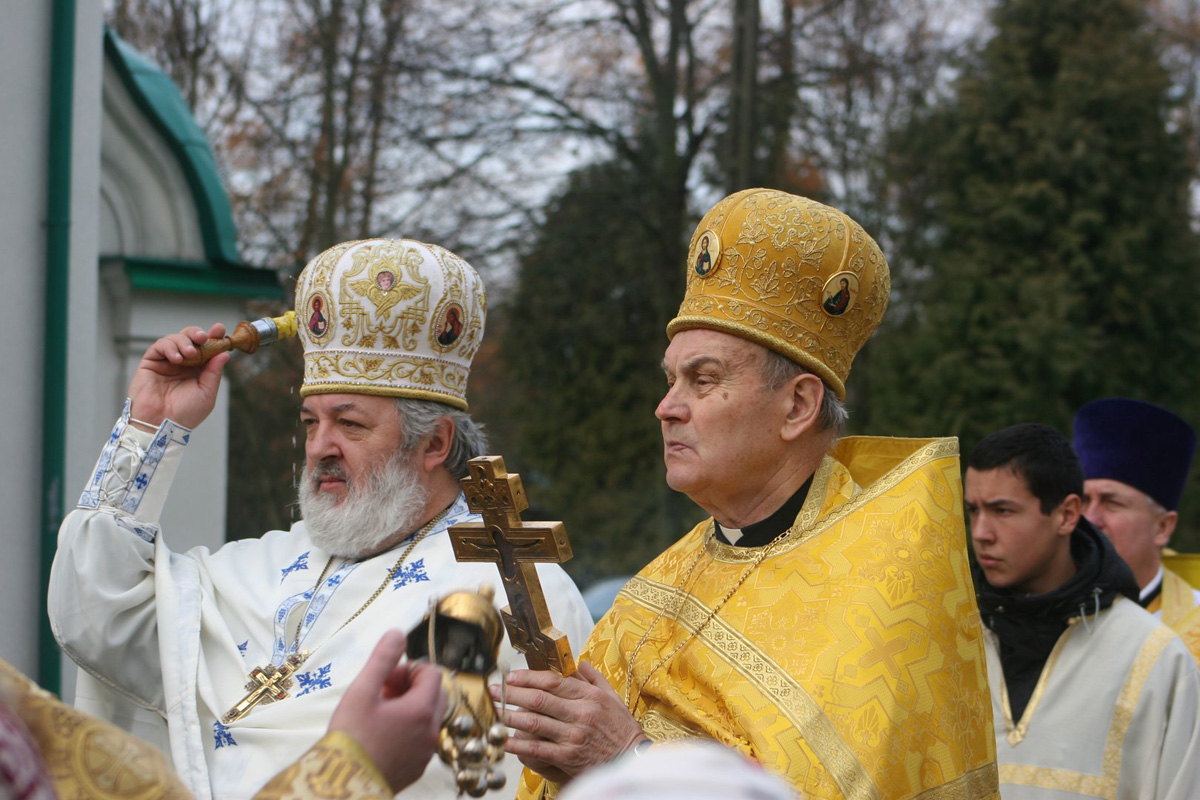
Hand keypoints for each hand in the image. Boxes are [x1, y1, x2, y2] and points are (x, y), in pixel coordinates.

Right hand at [127, 324, 228, 429]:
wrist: (162, 424)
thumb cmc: (185, 413)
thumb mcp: (207, 393)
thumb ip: (214, 372)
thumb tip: (225, 353)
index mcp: (198, 370)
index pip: (207, 348)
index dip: (213, 337)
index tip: (219, 330)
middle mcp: (183, 363)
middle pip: (190, 338)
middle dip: (198, 334)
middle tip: (203, 337)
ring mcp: (166, 362)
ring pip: (175, 338)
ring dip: (184, 341)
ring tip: (189, 353)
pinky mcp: (151, 362)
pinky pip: (160, 346)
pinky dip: (169, 347)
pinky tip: (176, 358)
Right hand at [329, 630, 446, 793]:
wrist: (344, 784)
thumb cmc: (351, 738)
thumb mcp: (362, 691)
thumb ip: (383, 659)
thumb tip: (397, 633)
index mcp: (422, 710)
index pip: (432, 673)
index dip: (409, 669)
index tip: (386, 678)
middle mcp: (431, 732)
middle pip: (434, 695)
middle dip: (411, 687)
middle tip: (382, 692)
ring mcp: (425, 753)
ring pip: (428, 718)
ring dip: (409, 708)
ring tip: (378, 713)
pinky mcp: (416, 768)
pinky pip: (421, 740)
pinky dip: (407, 729)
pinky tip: (381, 734)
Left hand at [490, 661, 645, 783]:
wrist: (630, 759)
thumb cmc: (621, 728)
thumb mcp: (612, 697)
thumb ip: (594, 678)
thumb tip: (578, 663)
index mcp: (589, 696)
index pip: (553, 681)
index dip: (528, 677)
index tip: (511, 676)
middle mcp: (580, 713)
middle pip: (539, 699)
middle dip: (512, 693)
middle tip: (494, 690)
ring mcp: (574, 735)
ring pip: (535, 722)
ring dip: (510, 716)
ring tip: (494, 711)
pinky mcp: (569, 757)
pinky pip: (538, 748)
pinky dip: (519, 744)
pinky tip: (505, 740)